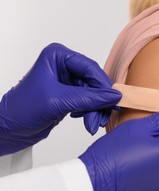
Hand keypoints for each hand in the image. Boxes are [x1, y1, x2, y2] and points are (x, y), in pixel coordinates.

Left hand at [0, 43, 120, 155]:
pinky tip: (85, 120)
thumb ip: (88, 98)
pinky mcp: (69, 96)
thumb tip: (113, 96)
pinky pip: (88, 102)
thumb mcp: (58, 102)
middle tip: (101, 118)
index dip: (103, 84)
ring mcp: (67, 81)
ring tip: (92, 125)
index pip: (89, 67)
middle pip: (94, 82)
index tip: (114, 99)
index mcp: (57, 57)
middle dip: (99, 102)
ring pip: (93, 94)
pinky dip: (90, 113)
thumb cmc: (21, 110)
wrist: (8, 130)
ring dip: (96, 110)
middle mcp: (63, 66)